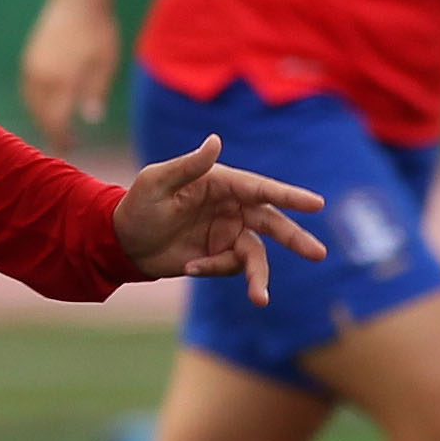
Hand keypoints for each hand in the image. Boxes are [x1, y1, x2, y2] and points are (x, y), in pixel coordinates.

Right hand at [20, 0, 119, 146]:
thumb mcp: (105, 62)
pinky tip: (44, 105)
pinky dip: (34, 102)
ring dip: (40, 117)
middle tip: (63, 144)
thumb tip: (91, 119)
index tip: (68, 148)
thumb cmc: (98, 31)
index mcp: (62, 80)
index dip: (60, 137)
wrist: (77, 0)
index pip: (56, 119)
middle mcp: (42, 76)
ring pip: (30, 102)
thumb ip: (96, 91)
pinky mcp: (29, 58)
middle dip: (50, 131)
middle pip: (40, 114)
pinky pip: (26, 89)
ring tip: (53, 127)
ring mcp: (32, 66)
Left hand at [115, 134, 326, 303]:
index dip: (289, 196)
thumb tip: (215, 141)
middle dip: (295, 238)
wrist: (121, 244)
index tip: (317, 205)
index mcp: (220, 182)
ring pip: (255, 254)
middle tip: (318, 254)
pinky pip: (230, 267)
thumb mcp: (157, 182)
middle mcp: (230, 207)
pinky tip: (188, 266)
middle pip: (271, 222)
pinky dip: (213, 269)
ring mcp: (227, 233)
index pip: (260, 189)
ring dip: (257, 276)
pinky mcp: (220, 256)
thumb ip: (188, 165)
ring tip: (260, 299)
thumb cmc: (137, 206)